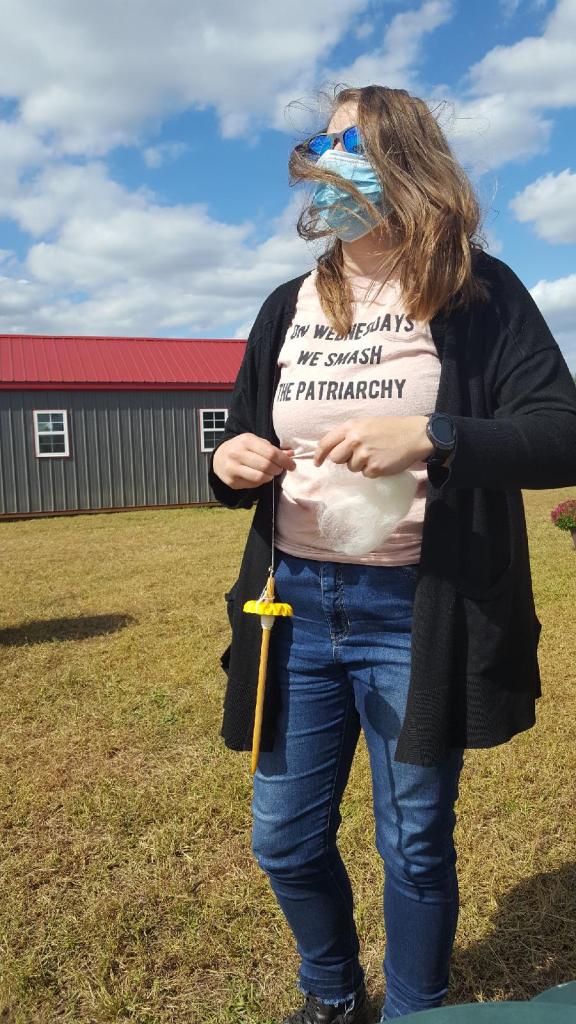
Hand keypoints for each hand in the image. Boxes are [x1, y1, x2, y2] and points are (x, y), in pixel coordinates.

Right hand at [212, 433, 295, 489]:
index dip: (284, 461)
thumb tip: (291, 454)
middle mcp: (237, 453)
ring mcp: (233, 468)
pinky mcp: (232, 481)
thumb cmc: (243, 448)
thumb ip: (273, 449)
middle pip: (266, 466)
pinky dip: (261, 481)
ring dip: (270, 477)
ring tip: (270, 473)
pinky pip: (253, 484)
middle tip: (279, 469)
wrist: (219, 457)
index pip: (271, 452)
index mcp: (246, 440)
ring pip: (260, 477)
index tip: (292, 465)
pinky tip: (259, 476)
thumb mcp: (256, 443)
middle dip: (277, 469)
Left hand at [313, 416, 433, 476]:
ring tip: (375, 455)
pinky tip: (383, 461)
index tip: (317, 462)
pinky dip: (373, 470)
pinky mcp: (374, 468)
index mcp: (351, 427)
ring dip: (360, 465)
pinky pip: (365, 474)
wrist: (415, 435)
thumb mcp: (366, 423)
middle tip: (357, 456)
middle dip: (343, 460)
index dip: (319, 454)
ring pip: (351, 468)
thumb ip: (349, 434)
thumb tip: (333, 449)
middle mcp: (354, 440)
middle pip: (336, 458)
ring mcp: (364, 455)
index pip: (326, 443)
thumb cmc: (391, 428)